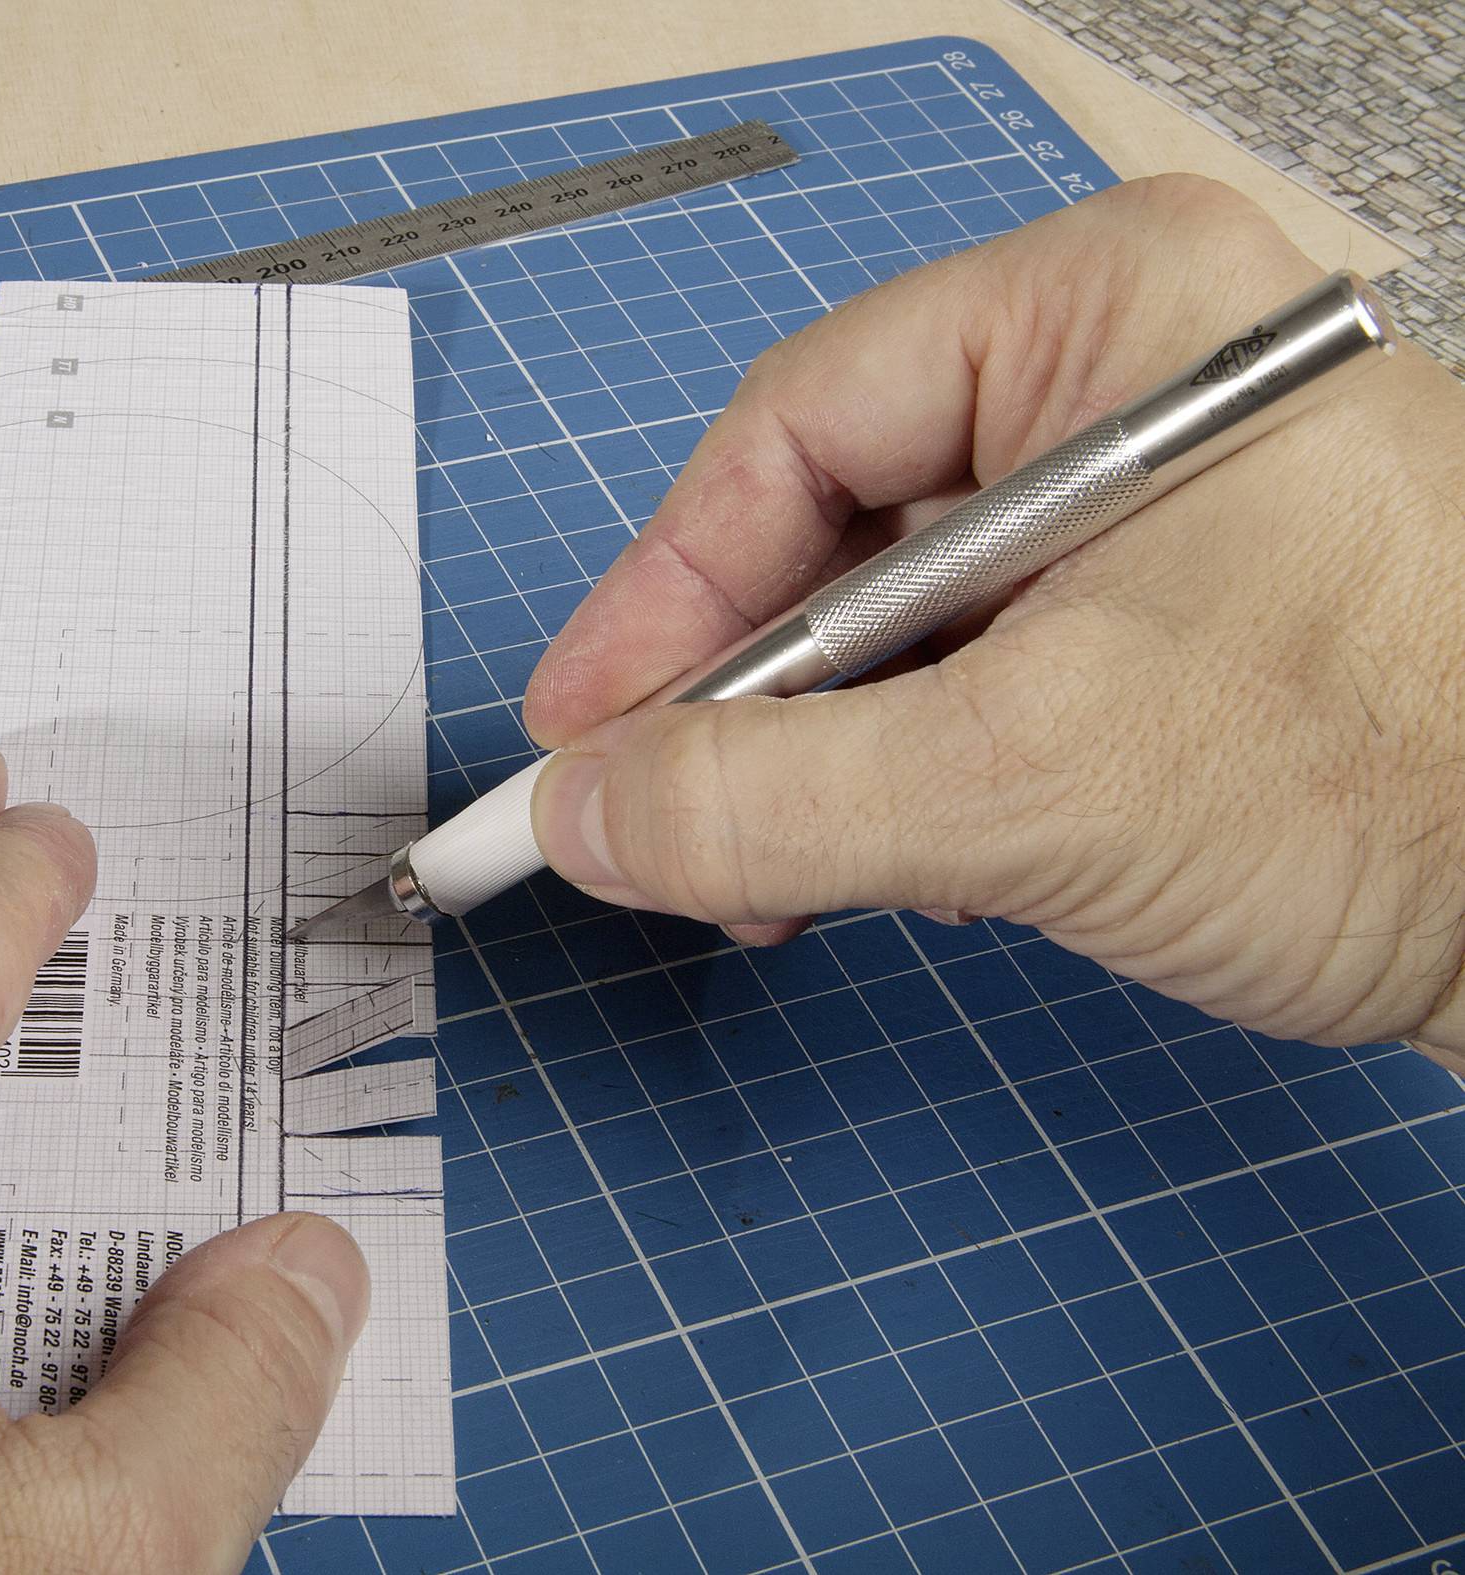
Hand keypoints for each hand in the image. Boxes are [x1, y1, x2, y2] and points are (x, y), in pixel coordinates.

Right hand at [524, 175, 1464, 1062]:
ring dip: (809, 760)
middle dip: (739, 698)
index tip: (580, 730)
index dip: (665, 592)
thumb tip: (581, 817)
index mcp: (1109, 313)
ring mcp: (1146, 506)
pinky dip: (899, 780)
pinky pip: (969, 676)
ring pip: (893, 620)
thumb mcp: (1032, 781)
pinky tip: (880, 867)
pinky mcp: (1165, 621)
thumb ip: (768, 799)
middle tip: (649, 820)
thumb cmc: (1404, 783)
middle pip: (834, 525)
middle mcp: (1122, 383)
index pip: (801, 426)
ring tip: (767, 879)